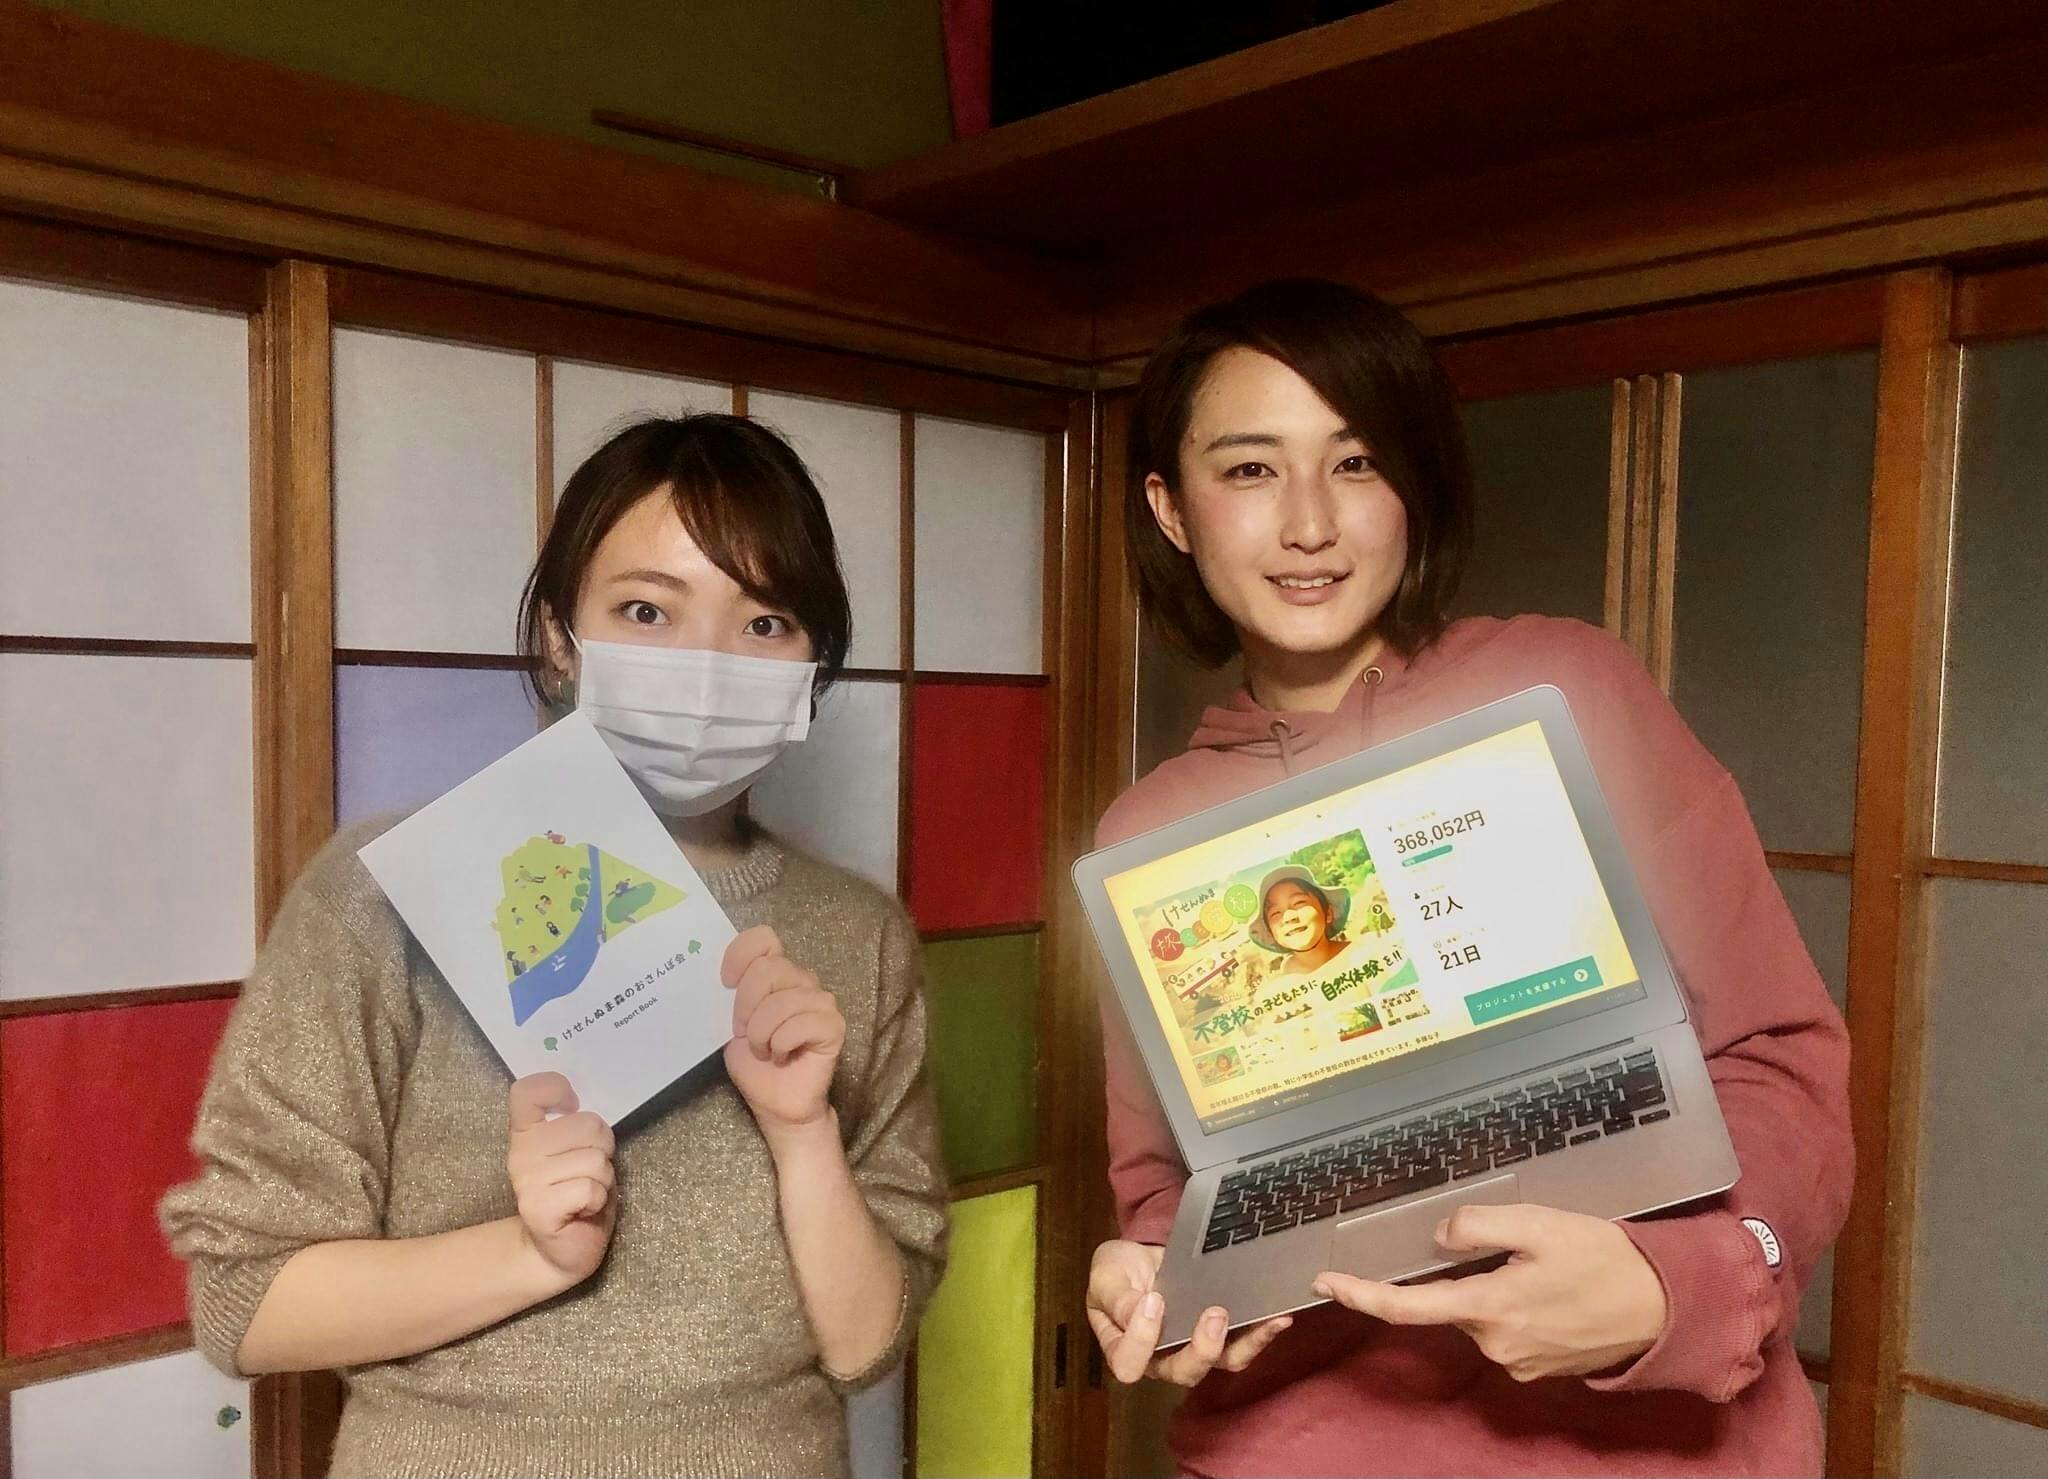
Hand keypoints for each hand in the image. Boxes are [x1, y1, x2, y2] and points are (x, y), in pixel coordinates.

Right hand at [506, 1073, 616, 1284]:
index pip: (528, 1091)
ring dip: (603, 1178)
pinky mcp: (537, 1208)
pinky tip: (583, 1210)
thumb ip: (579, 1126)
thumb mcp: (579, 1151)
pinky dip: (597, 1199)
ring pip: (595, 1159)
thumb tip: (587, 1108)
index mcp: (527, 1131)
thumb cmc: (577, 1193)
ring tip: (587, 1192)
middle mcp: (521, 1152)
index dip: (556, 1088)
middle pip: (588, 1123)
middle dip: (604, 1147)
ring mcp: (526, 1180)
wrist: (559, 1251)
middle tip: (590, 1170)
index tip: (571, 1106)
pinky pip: (590, 1188)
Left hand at [721, 925, 844, 1138]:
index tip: (725, 985)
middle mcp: (802, 980)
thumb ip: (730, 996)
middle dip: (745, 1007)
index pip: (763, 938)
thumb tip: (712, 977)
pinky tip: (783, 1056)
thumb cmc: (754, 1063)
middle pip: (768, 970)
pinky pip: (801, 1024)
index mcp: (776, 972)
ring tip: (763, 1050)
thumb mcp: (730, 1024)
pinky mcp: (833, 1025)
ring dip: (761, 1033)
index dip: (739, 956)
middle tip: (743, 1034)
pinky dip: (781, 1044)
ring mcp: (821, 1001)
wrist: (776, 1103)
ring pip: (782, 1001)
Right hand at [1085, 1238, 1291, 1386]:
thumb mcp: (1106, 1277)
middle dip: (1203, 1349)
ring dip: (1243, 1344)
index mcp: (1124, 1349)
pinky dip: (1261, 1333)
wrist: (1142, 1257)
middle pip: (1183, 1372)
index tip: (1154, 1300)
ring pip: (1220, 1363)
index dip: (1142, 1340)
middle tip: (1215, 1313)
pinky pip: (1241, 1346)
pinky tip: (1277, 1316)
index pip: (1129, 1364)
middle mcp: (1160, 1359)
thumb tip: (1145, 1310)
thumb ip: (1117, 1298)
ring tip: (1261, 1319)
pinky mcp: (1219, 1337)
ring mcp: (1192, 1349)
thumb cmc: (1118, 1271)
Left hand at [1313, 1203, 1666, 1381]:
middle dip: (1466, 1273)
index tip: (1324, 1281)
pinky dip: (1516, 1305)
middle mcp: (1496, 1344)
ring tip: (1550, 1266)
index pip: (1406, 1306)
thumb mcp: (1540, 1224)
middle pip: (1450, 1303)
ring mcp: (1517, 1362)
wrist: (1666, 1309)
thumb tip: (1439, 1237)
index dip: (1360, 1293)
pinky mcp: (1537, 1367)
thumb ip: (1481, 1225)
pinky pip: (1507, 1329)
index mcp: (1489, 1307)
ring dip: (1496, 1287)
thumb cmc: (1605, 1260)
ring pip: (1481, 1314)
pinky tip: (1553, 1288)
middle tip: (1519, 1245)